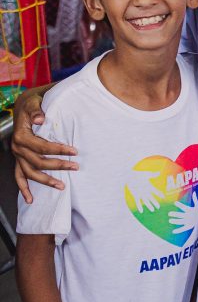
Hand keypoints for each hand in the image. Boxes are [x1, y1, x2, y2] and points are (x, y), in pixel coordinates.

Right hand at [12, 88, 77, 202]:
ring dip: (45, 181)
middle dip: (58, 166)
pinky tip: (31, 200)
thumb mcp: (34, 102)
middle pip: (39, 162)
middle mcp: (17, 148)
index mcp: (21, 136)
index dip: (59, 150)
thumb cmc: (32, 103)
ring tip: (62, 186)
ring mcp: (18, 155)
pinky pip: (19, 176)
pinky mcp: (19, 159)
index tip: (74, 151)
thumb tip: (40, 118)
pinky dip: (24, 189)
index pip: (42, 147)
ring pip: (30, 173)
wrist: (23, 105)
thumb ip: (36, 110)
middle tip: (75, 167)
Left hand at [126, 169, 162, 212]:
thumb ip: (153, 174)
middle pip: (151, 198)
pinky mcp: (135, 195)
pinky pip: (138, 202)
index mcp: (149, 187)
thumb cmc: (138, 174)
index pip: (156, 191)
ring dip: (149, 205)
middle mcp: (146, 191)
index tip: (163, 197)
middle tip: (158, 207)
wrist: (130, 176)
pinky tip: (141, 211)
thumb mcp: (146, 174)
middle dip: (155, 202)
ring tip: (152, 210)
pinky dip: (139, 206)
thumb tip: (159, 172)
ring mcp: (141, 194)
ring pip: (146, 201)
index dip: (159, 194)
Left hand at [169, 191, 197, 234]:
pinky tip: (173, 231)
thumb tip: (194, 192)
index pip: (184, 207)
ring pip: (181, 222)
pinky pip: (183, 229)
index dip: (180, 205)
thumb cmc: (196, 212)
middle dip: (175, 214)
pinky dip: (178, 231)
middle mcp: (189, 216)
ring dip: (175, 221)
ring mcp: (188, 222)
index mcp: (190, 211)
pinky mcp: (188, 227)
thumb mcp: (197, 206)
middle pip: (181, 215)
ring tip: (170, 220)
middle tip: (169, 213)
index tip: (175, 203)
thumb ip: (195, 199)